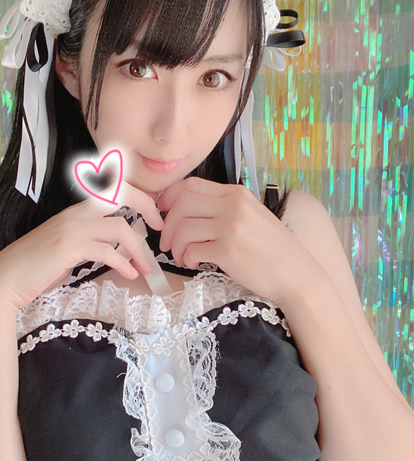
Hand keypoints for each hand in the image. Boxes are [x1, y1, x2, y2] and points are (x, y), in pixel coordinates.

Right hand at [0, 181, 163, 311]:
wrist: (7, 278)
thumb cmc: (37, 265)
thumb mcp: (68, 246)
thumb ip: (91, 240)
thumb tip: (117, 247)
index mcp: (77, 210)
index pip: (113, 187)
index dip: (139, 196)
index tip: (153, 215)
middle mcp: (76, 213)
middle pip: (121, 192)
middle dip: (146, 206)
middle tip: (159, 226)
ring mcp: (72, 228)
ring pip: (119, 226)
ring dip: (139, 248)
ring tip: (146, 267)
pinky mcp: (69, 247)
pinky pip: (107, 251)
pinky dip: (123, 263)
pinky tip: (129, 274)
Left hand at [156, 178, 318, 307]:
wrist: (297, 275)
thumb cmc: (274, 251)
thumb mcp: (253, 217)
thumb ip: (226, 210)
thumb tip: (190, 212)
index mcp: (237, 194)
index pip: (191, 185)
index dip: (169, 198)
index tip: (163, 213)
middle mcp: (233, 205)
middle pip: (181, 202)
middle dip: (168, 224)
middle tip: (168, 242)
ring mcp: (231, 227)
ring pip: (183, 227)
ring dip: (175, 245)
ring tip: (181, 257)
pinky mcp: (228, 250)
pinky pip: (192, 249)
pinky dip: (186, 258)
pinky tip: (193, 264)